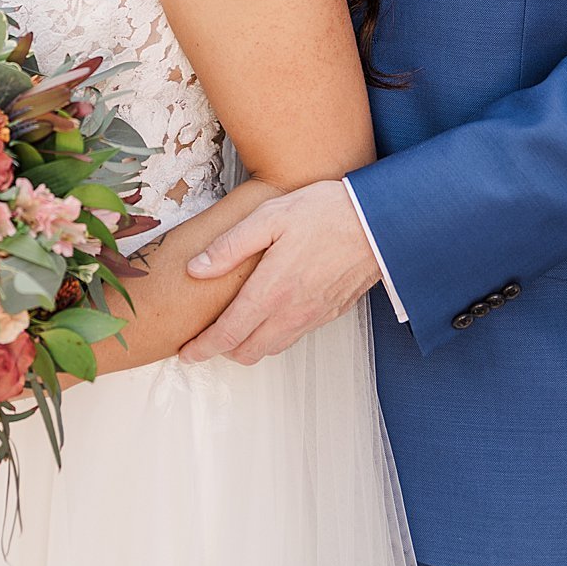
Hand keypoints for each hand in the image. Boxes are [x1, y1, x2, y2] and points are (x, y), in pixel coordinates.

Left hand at [179, 179, 379, 364]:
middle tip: (205, 339)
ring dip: (249, 345)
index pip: (228, 334)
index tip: (186, 352)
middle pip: (248, 351)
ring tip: (234, 327)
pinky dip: (274, 335)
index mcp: (271, 291)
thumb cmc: (326, 213)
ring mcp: (313, 316)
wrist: (380, 223)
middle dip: (222, 350)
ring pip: (272, 348)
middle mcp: (291, 312)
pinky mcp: (331, 313)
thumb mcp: (270, 216)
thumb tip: (196, 268)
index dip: (203, 348)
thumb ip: (230, 246)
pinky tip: (270, 314)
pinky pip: (294, 336)